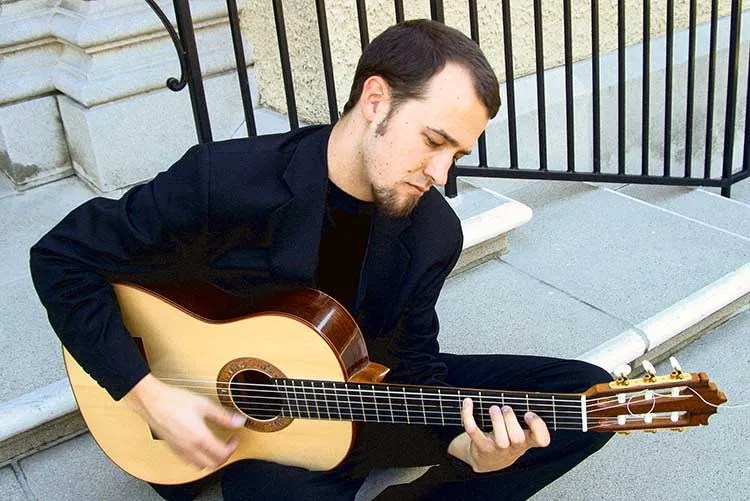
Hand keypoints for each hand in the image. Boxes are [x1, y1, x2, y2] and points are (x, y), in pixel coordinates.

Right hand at [122, 374, 245, 468]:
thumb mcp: (204, 404)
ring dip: (210, 459)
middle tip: (228, 444)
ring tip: (216, 445)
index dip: (233, 448)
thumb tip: (239, 421)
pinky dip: (198, 458)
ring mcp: (179, 450)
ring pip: (199, 465)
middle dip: (224, 457)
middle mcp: (189, 448)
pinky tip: (200, 444)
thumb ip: (223, 416)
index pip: (222, 455)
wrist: (151, 401)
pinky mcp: (172, 448)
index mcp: (199, 438)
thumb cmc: (174, 400)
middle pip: (212, 465)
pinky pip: (188, 460)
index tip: (235, 438)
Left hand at [447, 398, 550, 472]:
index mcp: (527, 440)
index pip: (542, 439)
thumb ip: (522, 417)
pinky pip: (473, 431)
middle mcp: (515, 447)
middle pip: (518, 438)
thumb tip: (516, 396)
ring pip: (500, 439)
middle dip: (510, 419)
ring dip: (496, 420)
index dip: (537, 427)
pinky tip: (468, 402)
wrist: (488, 460)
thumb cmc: (507, 438)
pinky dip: (468, 415)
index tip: (528, 414)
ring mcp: (498, 449)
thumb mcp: (519, 431)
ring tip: (493, 408)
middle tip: (506, 408)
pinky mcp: (482, 447)